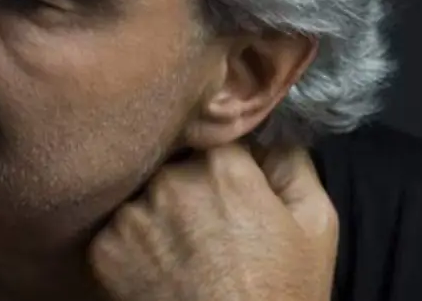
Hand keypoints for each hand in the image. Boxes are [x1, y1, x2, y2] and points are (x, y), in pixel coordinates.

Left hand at [88, 143, 337, 300]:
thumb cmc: (281, 292)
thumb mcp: (316, 223)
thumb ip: (293, 163)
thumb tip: (270, 137)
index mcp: (221, 165)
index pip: (215, 141)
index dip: (226, 166)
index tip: (233, 192)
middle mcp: (170, 180)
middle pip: (175, 166)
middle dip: (189, 189)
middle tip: (208, 229)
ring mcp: (132, 215)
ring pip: (142, 197)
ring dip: (157, 215)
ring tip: (183, 252)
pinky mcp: (105, 250)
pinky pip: (116, 232)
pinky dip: (132, 246)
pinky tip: (158, 269)